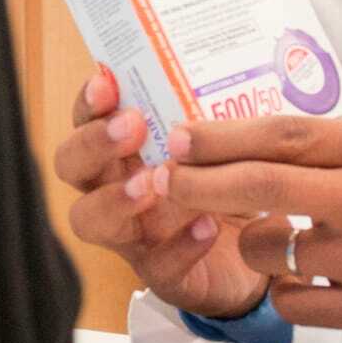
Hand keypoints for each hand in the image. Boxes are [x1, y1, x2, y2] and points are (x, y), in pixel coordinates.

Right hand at [54, 65, 271, 319]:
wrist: (270, 251)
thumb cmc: (235, 184)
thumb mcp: (224, 141)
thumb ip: (208, 115)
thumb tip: (211, 67)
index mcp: (126, 152)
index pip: (87, 120)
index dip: (89, 102)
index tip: (106, 81)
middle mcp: (116, 190)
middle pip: (71, 166)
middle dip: (93, 143)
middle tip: (132, 126)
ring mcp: (135, 236)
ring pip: (91, 221)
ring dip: (117, 198)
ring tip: (153, 182)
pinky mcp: (165, 276)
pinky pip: (158, 266)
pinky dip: (180, 244)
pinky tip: (206, 225)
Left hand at [158, 101, 341, 342]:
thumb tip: (299, 124)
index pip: (282, 134)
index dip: (221, 136)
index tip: (181, 136)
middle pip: (259, 185)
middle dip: (200, 181)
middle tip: (166, 179)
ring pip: (271, 251)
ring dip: (254, 244)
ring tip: (268, 239)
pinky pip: (298, 303)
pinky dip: (289, 292)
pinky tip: (304, 281)